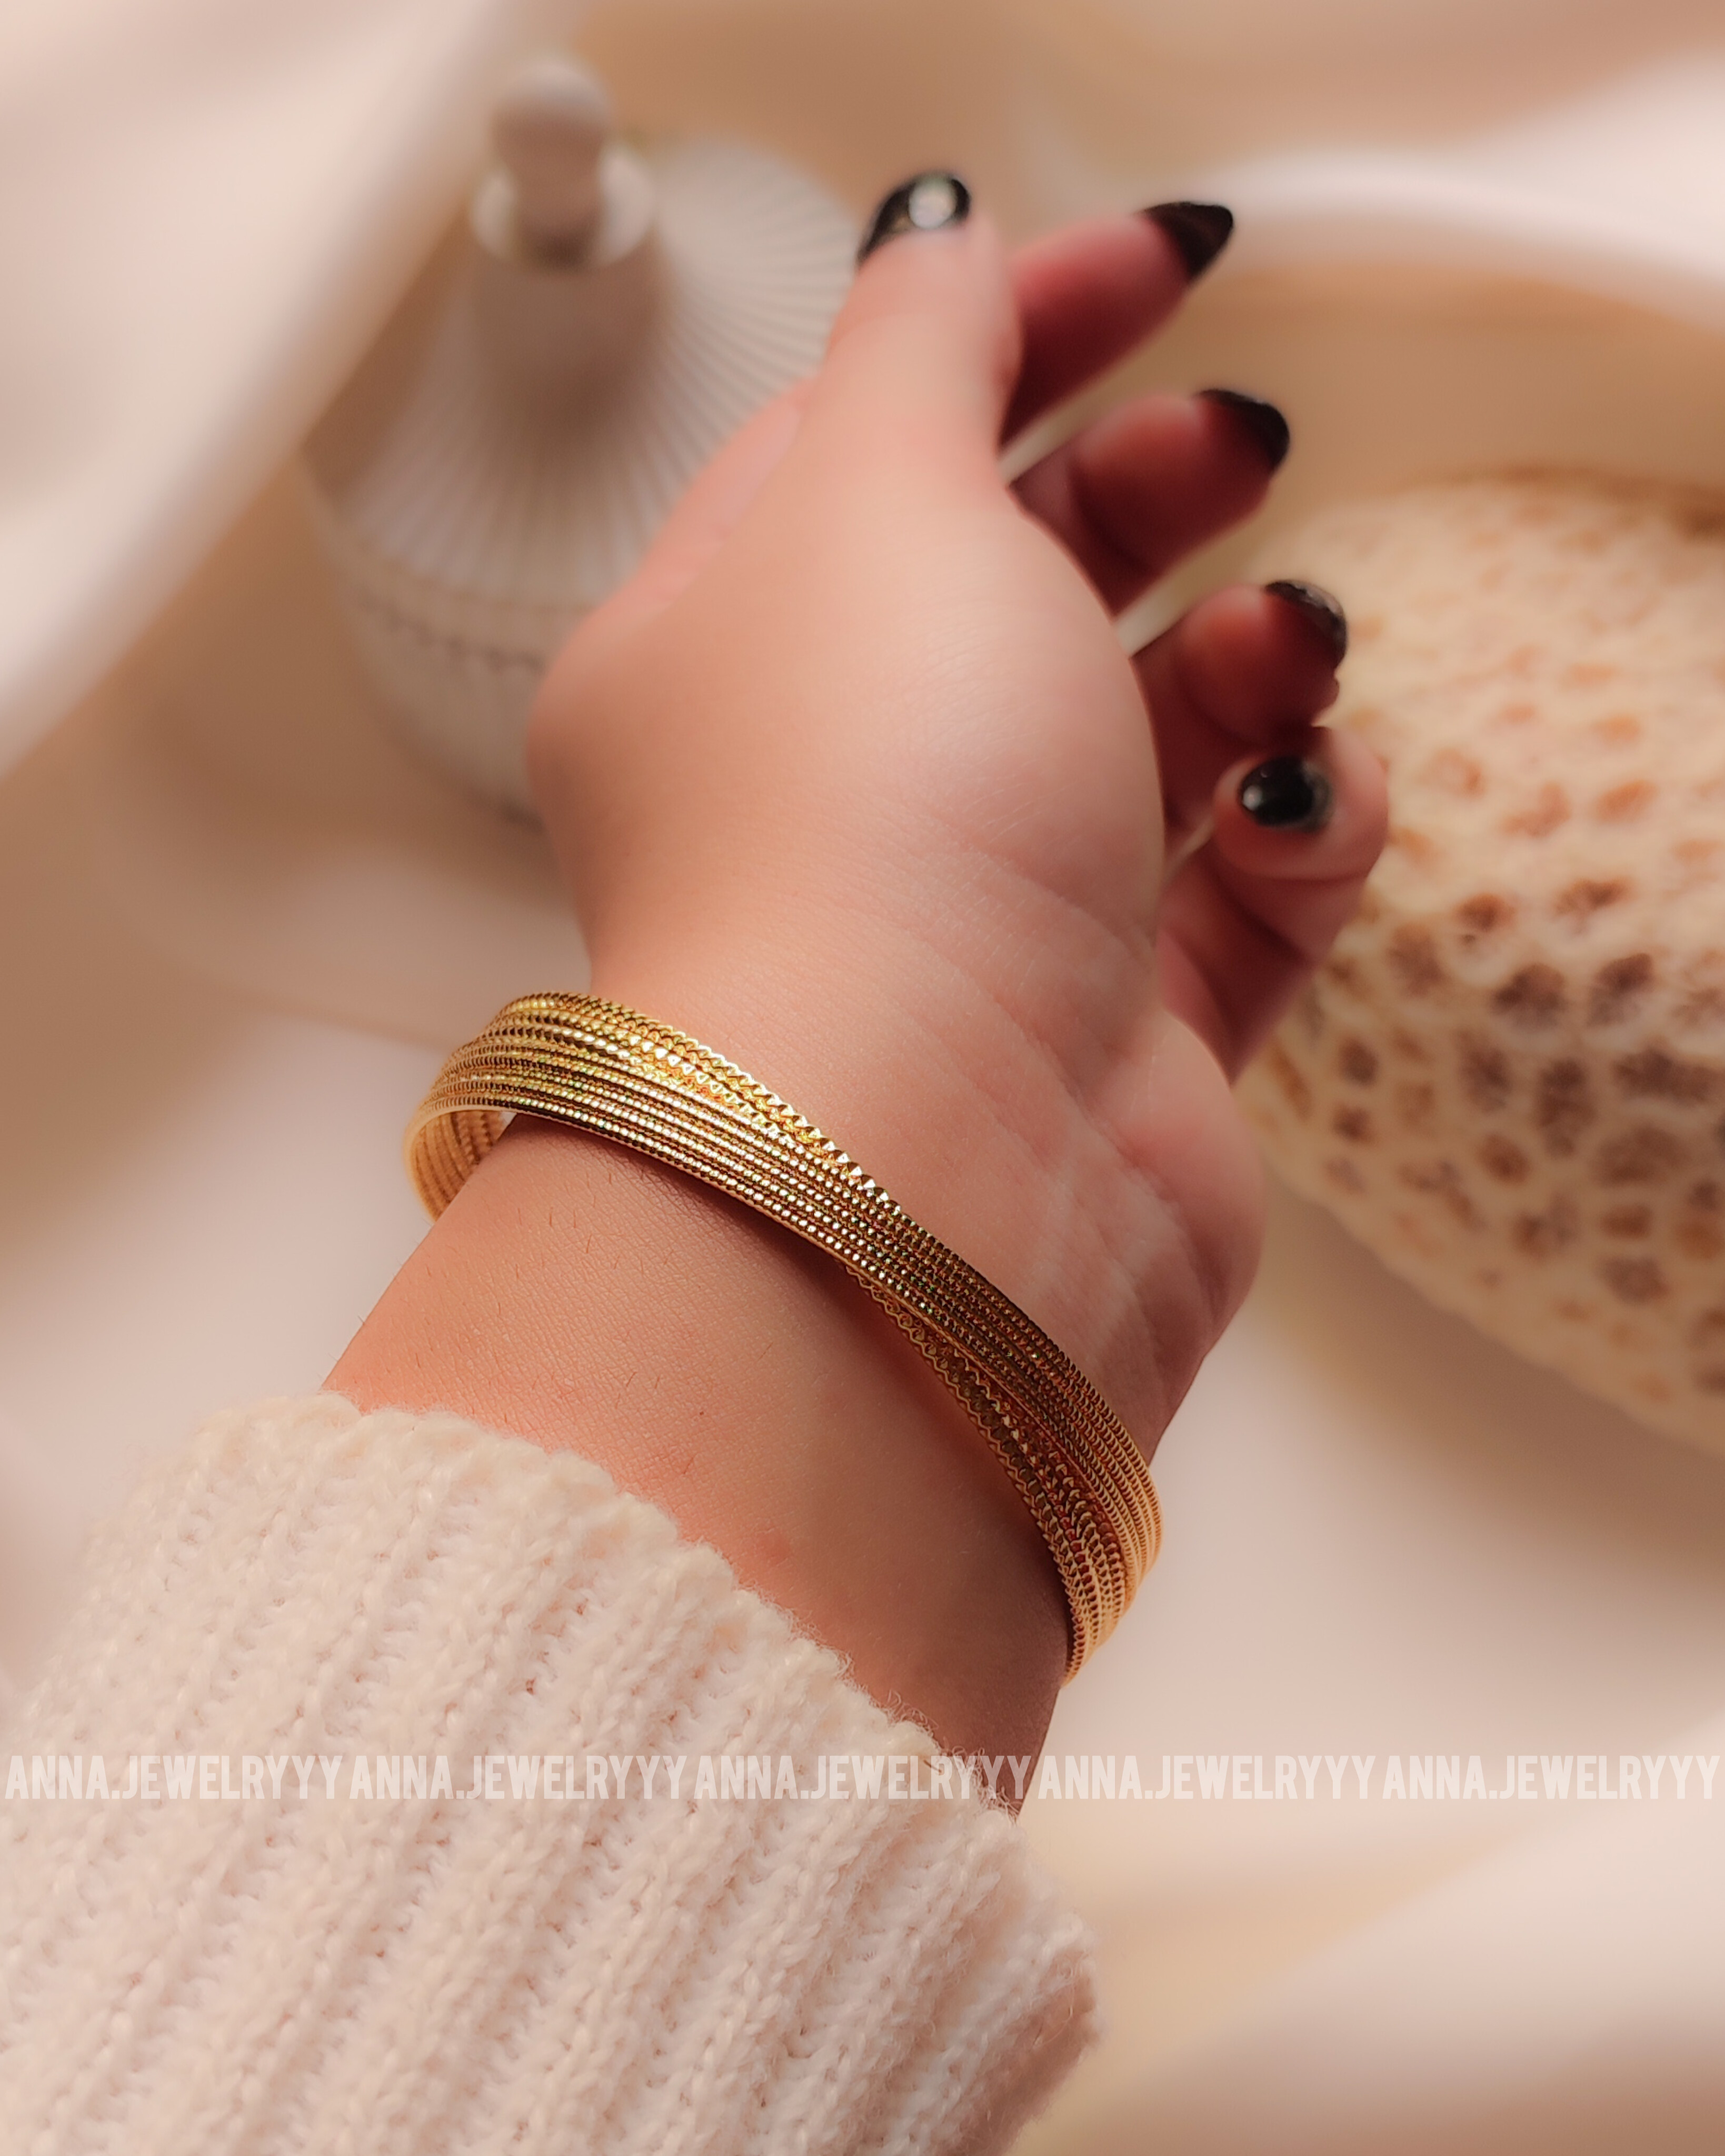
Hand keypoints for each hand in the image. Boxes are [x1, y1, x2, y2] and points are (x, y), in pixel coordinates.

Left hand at [528, 186, 1383, 1441]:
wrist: (921, 1176)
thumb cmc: (867, 829)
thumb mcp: (873, 502)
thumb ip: (920, 351)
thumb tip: (941, 249)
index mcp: (718, 660)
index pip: (860, 450)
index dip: (1009, 335)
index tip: (1162, 270)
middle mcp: (837, 797)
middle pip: (1009, 593)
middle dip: (1136, 493)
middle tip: (1227, 447)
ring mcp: (981, 925)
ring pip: (1141, 744)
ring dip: (1238, 662)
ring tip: (1284, 645)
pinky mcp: (1115, 1041)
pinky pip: (1236, 898)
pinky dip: (1291, 826)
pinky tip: (1300, 799)